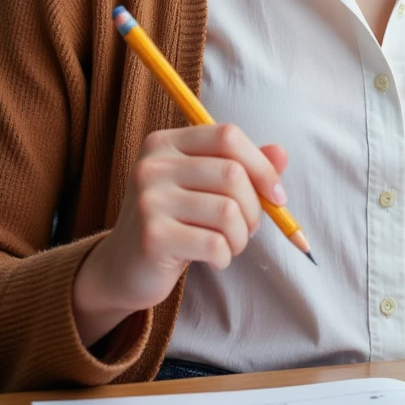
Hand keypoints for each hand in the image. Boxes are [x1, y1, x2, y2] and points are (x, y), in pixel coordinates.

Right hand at [72, 124, 287, 348]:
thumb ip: (242, 167)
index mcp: (166, 143)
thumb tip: (281, 153)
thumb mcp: (204, 188)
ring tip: (229, 245)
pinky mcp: (152, 237)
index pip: (227, 136)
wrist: (124, 268)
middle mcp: (153, 165)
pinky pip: (214, 243)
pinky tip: (214, 259)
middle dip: (254, 208)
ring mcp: (149, 200)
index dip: (261, 165)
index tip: (277, 196)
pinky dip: (225, 256)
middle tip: (247, 229)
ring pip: (228, 211)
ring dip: (241, 237)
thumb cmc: (174, 222)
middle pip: (232, 174)